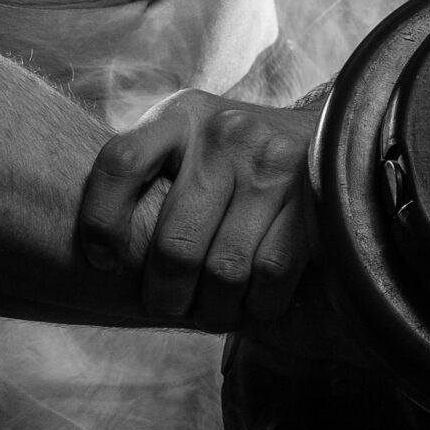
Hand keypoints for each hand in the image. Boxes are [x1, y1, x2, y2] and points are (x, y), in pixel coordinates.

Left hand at [76, 90, 322, 332]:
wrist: (332, 136)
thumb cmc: (236, 158)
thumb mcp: (187, 142)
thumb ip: (148, 174)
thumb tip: (97, 257)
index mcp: (181, 116)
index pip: (120, 163)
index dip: (100, 222)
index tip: (100, 262)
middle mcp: (225, 132)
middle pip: (175, 245)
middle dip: (166, 296)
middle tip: (168, 306)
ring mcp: (272, 163)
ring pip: (224, 271)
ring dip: (214, 310)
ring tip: (210, 313)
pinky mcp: (313, 198)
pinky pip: (271, 275)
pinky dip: (257, 306)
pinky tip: (251, 304)